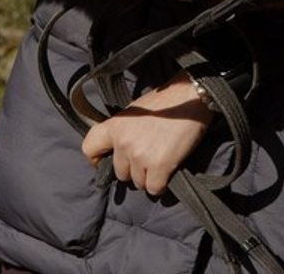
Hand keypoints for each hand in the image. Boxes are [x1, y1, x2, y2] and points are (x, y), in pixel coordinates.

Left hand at [81, 71, 213, 195]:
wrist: (194, 95)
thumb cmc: (168, 101)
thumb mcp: (137, 111)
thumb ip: (124, 131)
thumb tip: (120, 151)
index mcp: (116, 125)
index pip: (90, 148)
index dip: (97, 159)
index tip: (107, 160)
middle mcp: (124, 142)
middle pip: (121, 173)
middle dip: (135, 169)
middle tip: (151, 155)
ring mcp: (140, 156)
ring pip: (138, 182)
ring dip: (150, 176)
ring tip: (164, 157)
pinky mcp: (159, 166)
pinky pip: (154, 189)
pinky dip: (162, 184)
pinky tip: (170, 170)